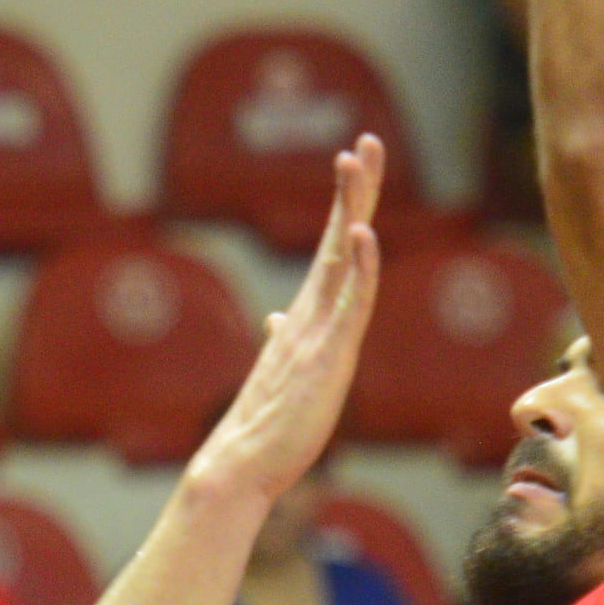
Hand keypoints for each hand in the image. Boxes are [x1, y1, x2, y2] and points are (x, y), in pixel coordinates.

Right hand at [187, 136, 386, 512]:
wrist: (239, 464)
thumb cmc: (267, 426)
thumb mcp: (286, 372)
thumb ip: (284, 339)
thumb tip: (275, 318)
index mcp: (306, 316)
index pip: (332, 250)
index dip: (346, 206)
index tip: (354, 164)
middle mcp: (310, 312)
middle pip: (336, 237)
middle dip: (352, 189)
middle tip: (364, 140)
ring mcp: (317, 330)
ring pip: (341, 257)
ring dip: (350, 206)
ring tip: (355, 161)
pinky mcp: (327, 355)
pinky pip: (349, 303)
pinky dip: (359, 266)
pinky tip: (361, 234)